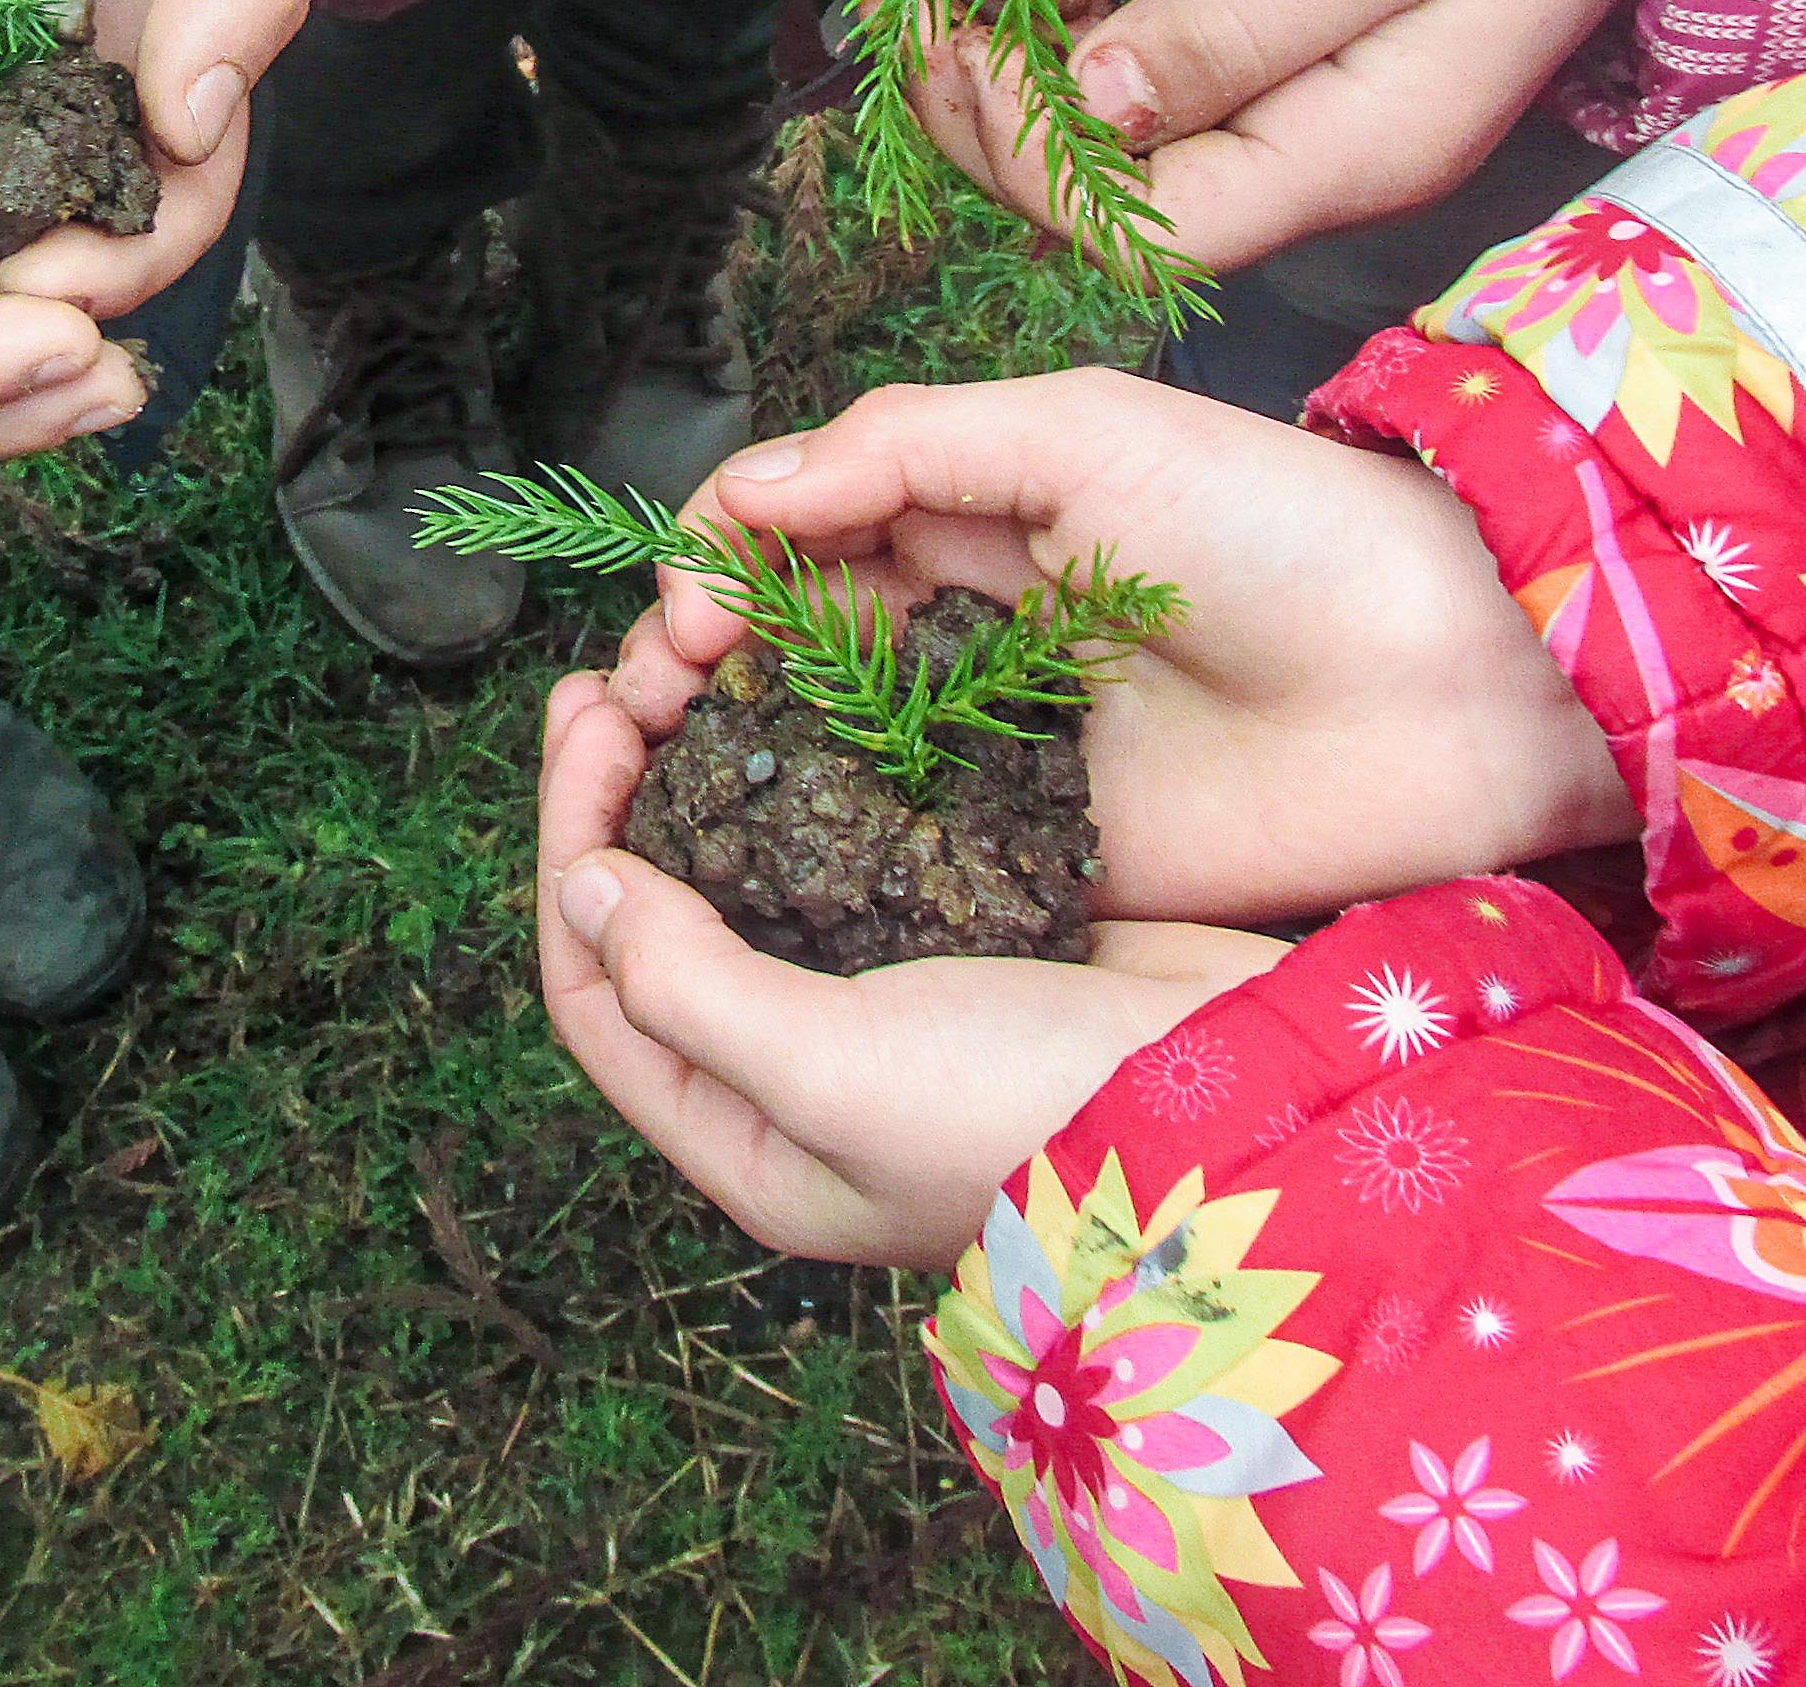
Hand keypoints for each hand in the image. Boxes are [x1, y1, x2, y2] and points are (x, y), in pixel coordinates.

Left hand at [534, 675, 1277, 1265]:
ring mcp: (889, 1004)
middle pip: (664, 926)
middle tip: (619, 677)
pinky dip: (822, 773)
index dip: (570, 858)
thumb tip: (592, 893)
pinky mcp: (970, 939)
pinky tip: (813, 697)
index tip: (586, 727)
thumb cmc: (1024, 1114)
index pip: (596, 996)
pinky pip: (859, 848)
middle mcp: (804, 1080)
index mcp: (750, 1140)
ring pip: (754, 876)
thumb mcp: (829, 1071)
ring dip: (716, 774)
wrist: (1235, 1108)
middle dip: (627, 799)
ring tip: (699, 665)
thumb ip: (690, 991)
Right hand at [610, 373, 1631, 925]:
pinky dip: (817, 855)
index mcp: (974, 513)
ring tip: (663, 782)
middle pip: (786, 645)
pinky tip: (755, 863)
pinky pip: (903, 856)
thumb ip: (909, 448)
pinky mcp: (1041, 857)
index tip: (684, 614)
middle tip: (647, 709)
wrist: (1448, 684)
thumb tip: (746, 495)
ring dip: (731, 759)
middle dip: (693, 665)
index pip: (797, 531)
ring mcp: (998, 749)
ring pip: (823, 752)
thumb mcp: (1089, 434)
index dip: (718, 567)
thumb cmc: (1280, 526)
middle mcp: (969, 630)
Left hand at [919, 0, 1661, 269]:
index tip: (969, 42)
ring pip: (1130, 148)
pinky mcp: (1309, 40)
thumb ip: (1236, 22)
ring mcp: (1320, 102)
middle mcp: (1327, 153)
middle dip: (1001, 131)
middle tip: (932, 13)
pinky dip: (1078, 43)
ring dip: (1027, 88)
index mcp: (1356, 150)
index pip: (1147, 234)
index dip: (1031, 164)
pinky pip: (1163, 81)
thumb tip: (1093, 100)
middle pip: (1122, 208)